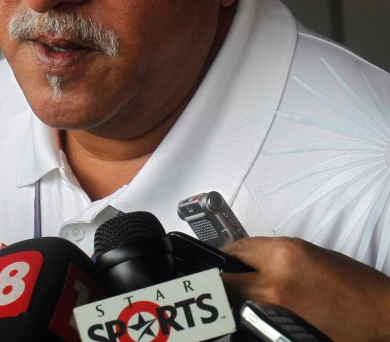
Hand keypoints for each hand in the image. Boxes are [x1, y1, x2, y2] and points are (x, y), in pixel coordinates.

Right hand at [222, 236, 389, 341]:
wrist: (386, 311)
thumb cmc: (351, 330)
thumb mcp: (296, 331)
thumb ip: (261, 314)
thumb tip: (238, 307)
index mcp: (277, 289)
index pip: (226, 281)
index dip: (210, 289)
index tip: (203, 295)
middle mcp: (281, 260)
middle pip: (232, 252)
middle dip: (220, 266)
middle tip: (215, 282)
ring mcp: (292, 247)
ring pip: (247, 244)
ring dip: (237, 259)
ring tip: (236, 278)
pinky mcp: (302, 244)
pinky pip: (266, 244)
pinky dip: (256, 255)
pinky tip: (260, 273)